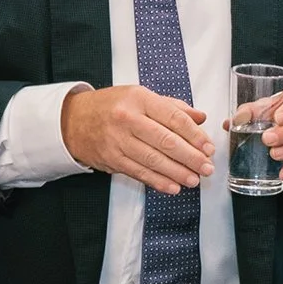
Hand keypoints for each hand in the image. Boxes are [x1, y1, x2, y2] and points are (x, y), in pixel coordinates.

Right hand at [61, 85, 211, 195]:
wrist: (73, 120)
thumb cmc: (112, 106)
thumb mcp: (140, 96)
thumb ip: (172, 107)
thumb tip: (200, 117)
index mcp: (139, 98)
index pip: (174, 118)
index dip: (195, 135)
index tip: (208, 147)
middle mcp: (128, 119)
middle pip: (166, 141)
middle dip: (191, 157)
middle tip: (207, 167)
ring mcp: (118, 140)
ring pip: (153, 160)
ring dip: (177, 172)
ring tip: (194, 179)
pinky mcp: (112, 159)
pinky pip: (139, 173)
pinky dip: (158, 181)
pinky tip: (173, 186)